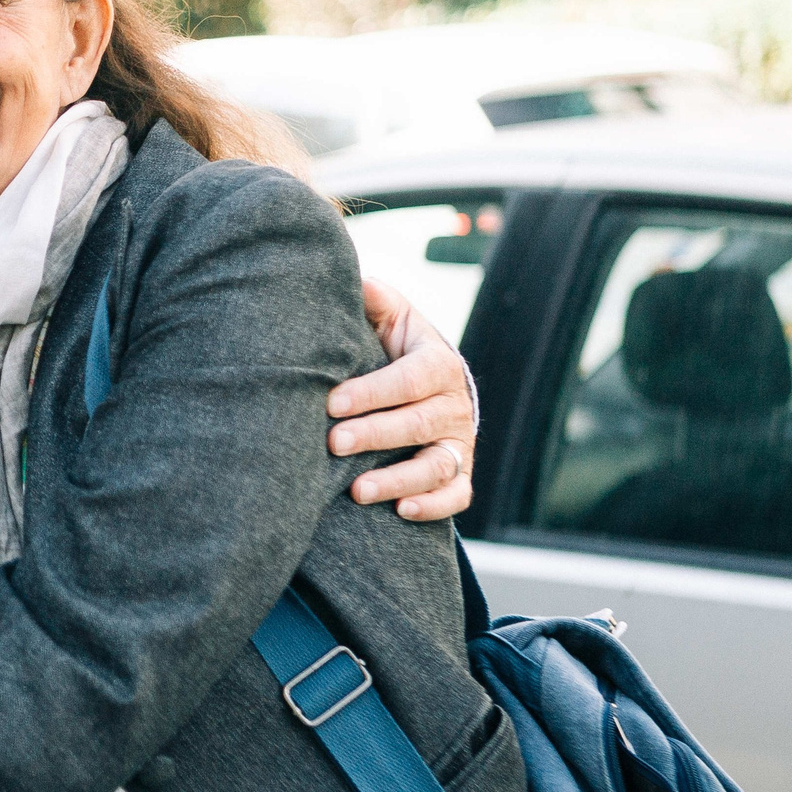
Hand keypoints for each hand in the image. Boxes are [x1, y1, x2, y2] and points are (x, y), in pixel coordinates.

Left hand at [327, 277, 475, 520]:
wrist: (428, 385)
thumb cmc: (395, 349)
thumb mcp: (390, 318)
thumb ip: (374, 300)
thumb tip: (357, 280)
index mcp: (438, 362)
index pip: (409, 378)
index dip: (372, 392)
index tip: (331, 403)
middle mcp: (455, 404)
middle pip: (418, 423)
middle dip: (375, 434)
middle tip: (333, 443)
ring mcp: (459, 442)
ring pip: (437, 465)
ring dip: (398, 479)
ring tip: (356, 491)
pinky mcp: (461, 473)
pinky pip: (456, 495)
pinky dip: (434, 506)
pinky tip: (402, 511)